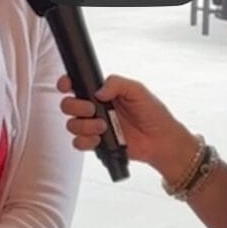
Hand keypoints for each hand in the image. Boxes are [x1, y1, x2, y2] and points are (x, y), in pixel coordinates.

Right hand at [58, 73, 194, 177]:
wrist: (160, 139)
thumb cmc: (152, 113)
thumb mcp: (137, 90)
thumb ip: (117, 84)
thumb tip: (99, 91)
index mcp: (102, 93)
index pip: (76, 85)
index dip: (66, 84)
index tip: (67, 86)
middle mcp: (95, 108)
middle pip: (68, 105)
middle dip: (75, 106)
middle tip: (92, 109)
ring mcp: (94, 126)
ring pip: (72, 124)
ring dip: (84, 125)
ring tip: (103, 127)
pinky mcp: (97, 143)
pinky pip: (79, 143)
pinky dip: (85, 141)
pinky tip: (99, 139)